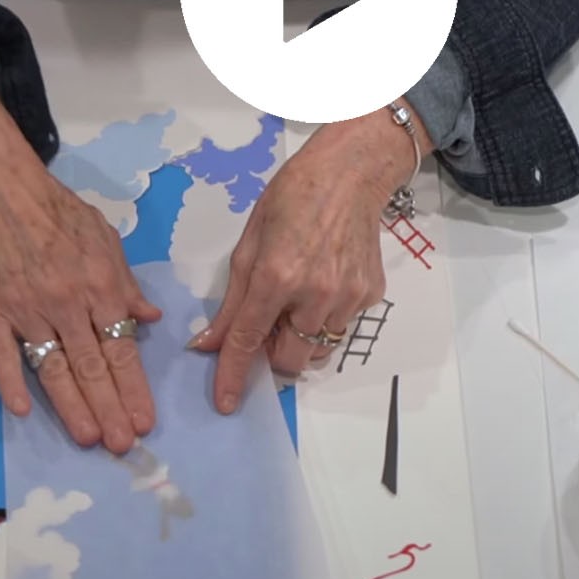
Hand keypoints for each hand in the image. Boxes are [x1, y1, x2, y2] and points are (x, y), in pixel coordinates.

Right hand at [0, 78, 160, 452]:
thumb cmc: (56, 209)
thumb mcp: (104, 236)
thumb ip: (127, 282)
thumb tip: (152, 319)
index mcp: (99, 285)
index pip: (122, 348)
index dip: (134, 388)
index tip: (145, 421)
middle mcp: (67, 303)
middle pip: (92, 367)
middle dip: (110, 409)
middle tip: (123, 445)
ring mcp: (25, 309)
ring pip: (53, 368)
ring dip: (72, 408)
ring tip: (87, 438)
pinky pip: (2, 354)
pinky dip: (12, 383)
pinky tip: (24, 411)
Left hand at [192, 107, 424, 412]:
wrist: (350, 175)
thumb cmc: (291, 199)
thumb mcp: (249, 244)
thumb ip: (232, 300)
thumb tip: (209, 343)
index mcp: (276, 276)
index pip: (248, 340)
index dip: (232, 374)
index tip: (225, 403)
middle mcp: (315, 293)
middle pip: (289, 360)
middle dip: (273, 353)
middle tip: (270, 323)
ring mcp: (347, 297)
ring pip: (318, 351)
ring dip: (302, 338)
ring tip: (300, 298)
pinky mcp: (370, 295)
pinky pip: (341, 327)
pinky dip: (326, 317)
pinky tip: (326, 280)